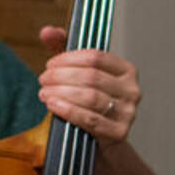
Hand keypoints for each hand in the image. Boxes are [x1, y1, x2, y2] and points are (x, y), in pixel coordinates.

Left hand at [36, 25, 141, 146]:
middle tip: (43, 79)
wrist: (102, 143)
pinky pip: (90, 119)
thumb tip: (46, 31)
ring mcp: (128, 112)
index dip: (69, 58)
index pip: (96, 57)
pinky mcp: (119, 132)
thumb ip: (64, 50)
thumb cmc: (89, 103)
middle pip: (91, 77)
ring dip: (61, 93)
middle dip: (61, 76)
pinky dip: (68, 110)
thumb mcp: (79, 75)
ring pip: (90, 97)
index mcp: (126, 70)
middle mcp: (132, 90)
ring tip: (44, 93)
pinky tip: (53, 105)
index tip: (50, 64)